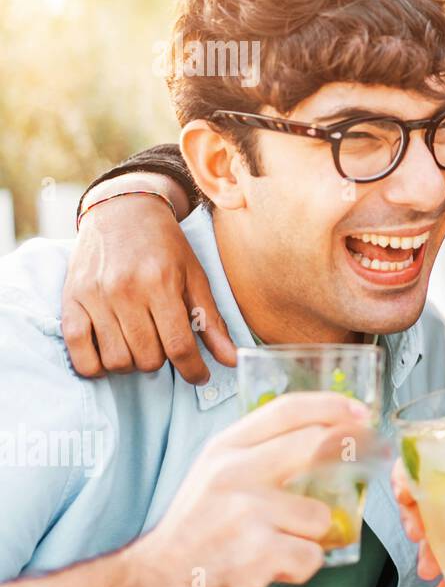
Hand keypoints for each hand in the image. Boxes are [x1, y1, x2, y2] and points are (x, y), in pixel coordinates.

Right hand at [62, 182, 237, 384]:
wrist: (122, 210)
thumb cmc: (165, 246)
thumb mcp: (195, 276)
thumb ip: (211, 321)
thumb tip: (232, 360)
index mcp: (160, 284)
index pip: (179, 345)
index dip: (193, 370)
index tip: (201, 376)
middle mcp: (124, 292)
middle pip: (148, 358)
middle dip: (163, 361)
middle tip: (166, 345)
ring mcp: (94, 297)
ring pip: (117, 360)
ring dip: (133, 363)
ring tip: (141, 346)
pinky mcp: (71, 301)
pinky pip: (78, 352)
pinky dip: (95, 366)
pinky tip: (111, 357)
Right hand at [125, 392, 373, 586]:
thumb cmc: (193, 535)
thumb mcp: (213, 477)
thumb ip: (258, 455)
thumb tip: (319, 439)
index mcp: (224, 450)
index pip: (287, 410)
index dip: (331, 406)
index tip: (359, 411)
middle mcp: (233, 473)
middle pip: (315, 445)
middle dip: (355, 449)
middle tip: (374, 457)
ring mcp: (246, 512)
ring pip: (320, 514)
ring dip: (313, 536)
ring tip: (282, 545)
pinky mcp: (258, 552)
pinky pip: (311, 555)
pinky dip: (301, 568)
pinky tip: (274, 569)